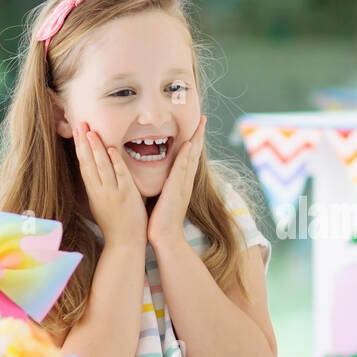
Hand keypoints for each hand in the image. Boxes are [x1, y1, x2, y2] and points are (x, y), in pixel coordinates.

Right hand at [73, 121, 146, 248]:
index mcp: (94, 193)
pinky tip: (111, 149)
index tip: (77, 132)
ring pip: (101, 167)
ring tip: (91, 131)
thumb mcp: (102, 204)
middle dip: (84, 143)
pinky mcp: (127, 196)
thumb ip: (100, 188)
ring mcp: (113, 193)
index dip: (80, 148)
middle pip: (89, 163)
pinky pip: (120, 175)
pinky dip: (115, 162)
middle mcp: (100, 192)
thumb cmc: (115, 225)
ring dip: (96, 148)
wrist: (125, 244)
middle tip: (80, 123)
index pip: (84, 166)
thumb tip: (96, 171)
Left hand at [148, 115, 205, 247]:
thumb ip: (160, 186)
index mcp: (180, 183)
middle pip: (194, 154)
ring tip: (200, 124)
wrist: (165, 237)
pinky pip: (182, 168)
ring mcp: (183, 184)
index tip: (194, 128)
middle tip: (202, 118)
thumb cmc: (159, 221)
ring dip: (196, 139)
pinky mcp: (177, 189)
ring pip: (191, 157)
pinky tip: (189, 143)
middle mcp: (185, 181)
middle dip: (198, 135)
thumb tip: (153, 177)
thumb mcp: (160, 198)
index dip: (192, 142)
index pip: (187, 158)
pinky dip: (186, 155)